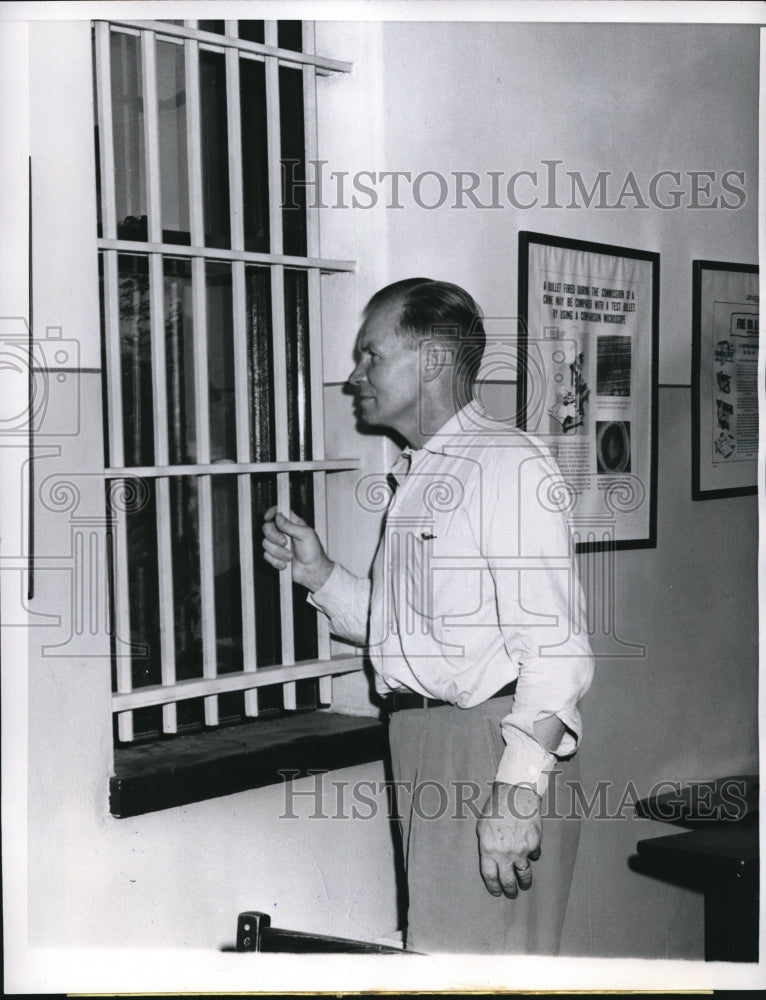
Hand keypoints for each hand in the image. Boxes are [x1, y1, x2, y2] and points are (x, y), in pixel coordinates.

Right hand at [262, 507, 333, 592]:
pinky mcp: (275, 556)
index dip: (271, 512)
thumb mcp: (306, 535)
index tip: (268, 517)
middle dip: (274, 536)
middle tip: (285, 542)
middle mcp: (283, 532)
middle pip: (267, 527)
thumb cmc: (313, 552)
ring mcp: (278, 544)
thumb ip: (291, 525)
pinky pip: (267, 556)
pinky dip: (277, 561)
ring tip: (290, 556)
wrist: (312, 571)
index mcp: (292, 523)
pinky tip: (286, 563)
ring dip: (278, 552)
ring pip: (266, 543)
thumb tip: (278, 516)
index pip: (278, 512)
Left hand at [476, 782, 541, 897]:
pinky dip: (533, 856)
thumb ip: (487, 846)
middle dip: (510, 890)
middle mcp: (505, 854)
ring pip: (524, 874)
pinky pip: (534, 855)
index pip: (490, 876)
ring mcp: (521, 851)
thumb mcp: (483, 828)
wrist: (515, 795)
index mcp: (489, 850)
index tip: (496, 892)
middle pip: (508, 880)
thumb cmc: (495, 808)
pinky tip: (532, 855)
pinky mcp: (534, 844)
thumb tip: (491, 859)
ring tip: (524, 885)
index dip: (493, 887)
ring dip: (524, 882)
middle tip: (511, 894)